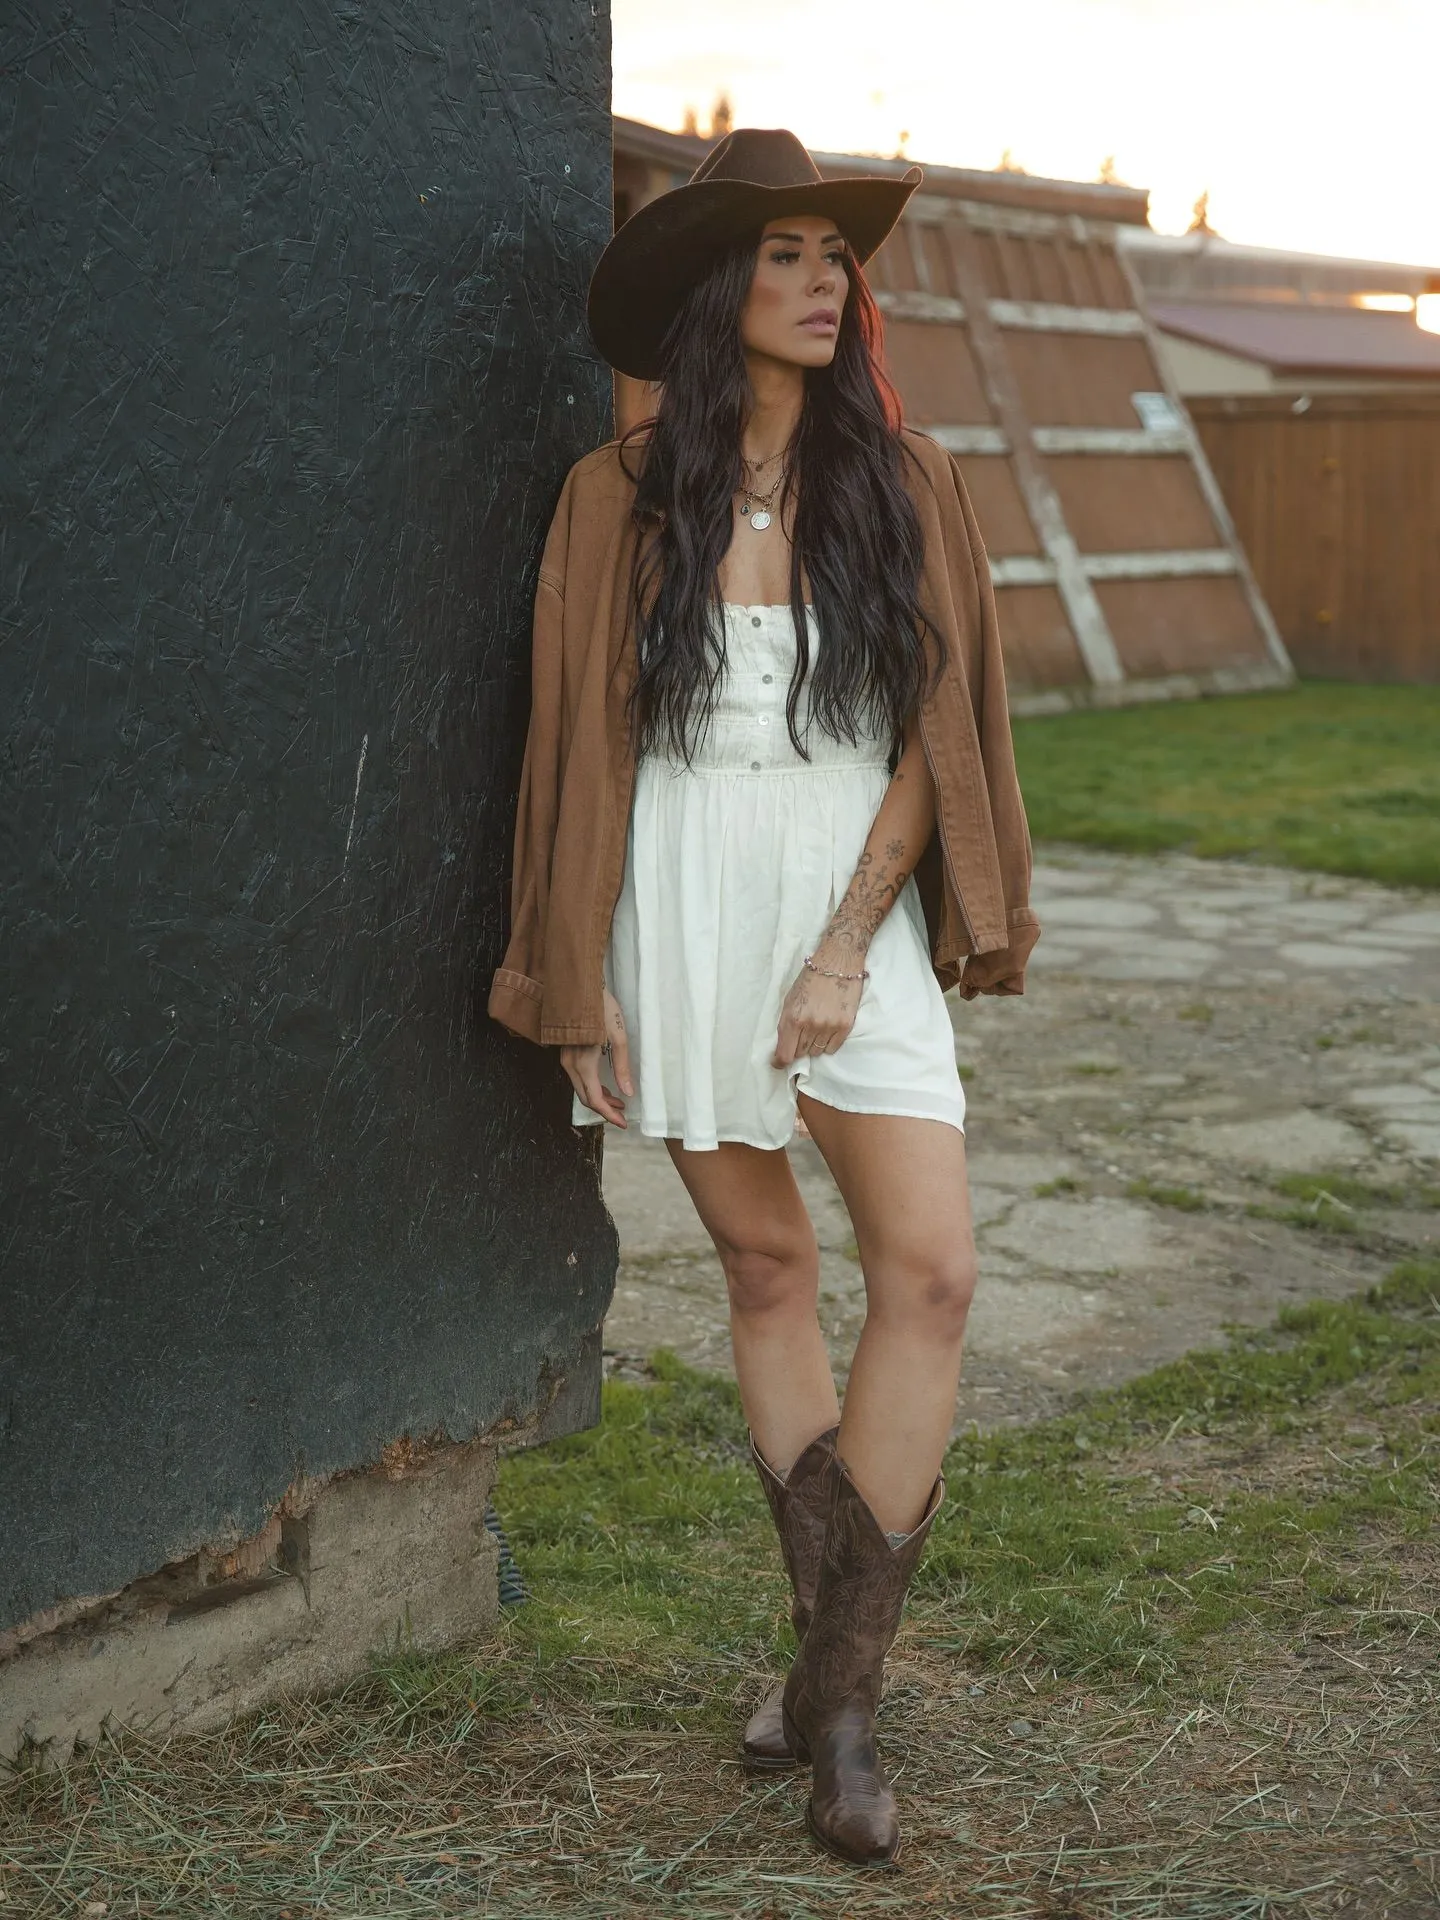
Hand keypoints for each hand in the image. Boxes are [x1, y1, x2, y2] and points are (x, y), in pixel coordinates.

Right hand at [561, 988, 632, 1126]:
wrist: (580, 988)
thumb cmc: (601, 1009)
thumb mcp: (618, 1038)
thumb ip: (622, 1067)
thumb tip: (628, 1093)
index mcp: (583, 1064)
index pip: (595, 1100)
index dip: (609, 1114)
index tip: (623, 1123)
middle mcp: (570, 1065)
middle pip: (586, 1098)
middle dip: (605, 1109)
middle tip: (623, 1115)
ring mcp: (566, 1059)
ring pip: (581, 1089)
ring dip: (600, 1098)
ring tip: (619, 1101)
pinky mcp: (567, 1053)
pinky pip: (578, 1078)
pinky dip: (592, 1087)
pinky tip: (606, 1086)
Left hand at [771, 959, 861, 1067]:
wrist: (837, 963)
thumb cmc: (810, 978)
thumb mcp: (789, 999)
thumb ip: (786, 1023)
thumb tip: (784, 1046)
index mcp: (793, 1018)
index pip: (785, 1054)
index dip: (780, 1062)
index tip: (778, 1063)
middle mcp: (810, 1025)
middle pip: (800, 1054)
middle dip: (798, 1047)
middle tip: (802, 1033)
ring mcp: (829, 1027)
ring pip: (816, 1052)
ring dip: (813, 1044)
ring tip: (816, 1026)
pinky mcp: (845, 1026)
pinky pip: (832, 1048)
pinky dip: (828, 1042)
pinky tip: (828, 1027)